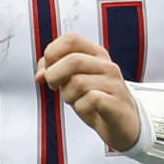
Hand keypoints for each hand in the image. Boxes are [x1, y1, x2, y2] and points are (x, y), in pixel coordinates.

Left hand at [35, 32, 140, 151]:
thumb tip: (39, 74)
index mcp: (96, 54)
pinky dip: (81, 107)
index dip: (52, 53)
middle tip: (55, 87)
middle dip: (54, 75)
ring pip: (78, 82)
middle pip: (73, 60)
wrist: (124, 124)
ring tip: (74, 100)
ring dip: (67, 95)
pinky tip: (86, 109)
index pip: (71, 39)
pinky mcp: (117, 104)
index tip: (48, 70)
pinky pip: (91, 100)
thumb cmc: (95, 99)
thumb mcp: (72, 80)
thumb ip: (54, 70)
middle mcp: (107, 65)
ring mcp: (114, 84)